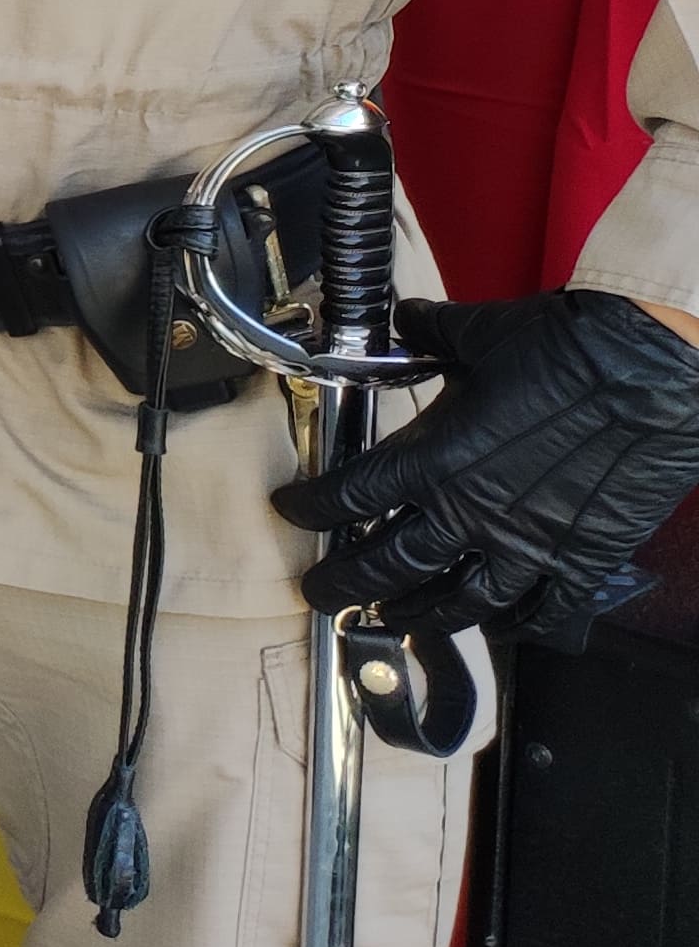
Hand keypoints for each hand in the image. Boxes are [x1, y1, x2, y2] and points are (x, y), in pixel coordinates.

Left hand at [275, 289, 698, 647]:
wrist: (654, 366)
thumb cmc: (567, 347)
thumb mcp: (475, 333)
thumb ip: (426, 335)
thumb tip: (404, 320)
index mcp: (435, 457)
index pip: (348, 496)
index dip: (311, 509)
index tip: (293, 511)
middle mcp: (473, 512)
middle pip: (388, 567)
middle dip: (346, 585)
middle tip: (323, 593)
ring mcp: (529, 544)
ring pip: (459, 603)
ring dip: (421, 614)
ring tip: (396, 617)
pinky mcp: (583, 557)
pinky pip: (542, 611)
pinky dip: (516, 626)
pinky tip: (498, 625)